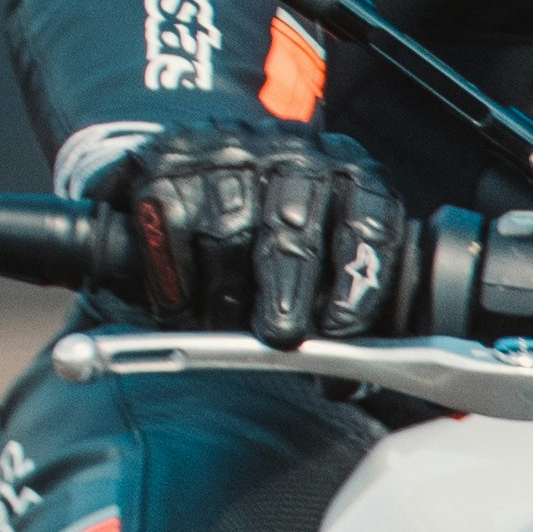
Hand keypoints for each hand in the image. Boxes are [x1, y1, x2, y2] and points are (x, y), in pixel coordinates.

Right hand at [108, 121, 406, 342]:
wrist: (201, 167)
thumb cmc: (278, 233)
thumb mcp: (328, 255)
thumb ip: (345, 304)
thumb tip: (352, 381)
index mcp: (352, 173)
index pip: (368, 221)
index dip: (358, 280)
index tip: (343, 329)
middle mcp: (292, 152)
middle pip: (292, 228)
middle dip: (288, 292)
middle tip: (282, 338)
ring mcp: (228, 151)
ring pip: (227, 234)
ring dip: (226, 297)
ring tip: (225, 326)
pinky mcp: (164, 160)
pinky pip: (168, 229)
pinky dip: (174, 279)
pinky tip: (180, 303)